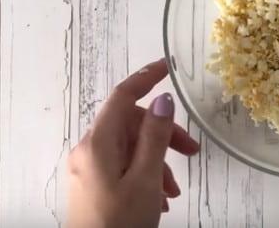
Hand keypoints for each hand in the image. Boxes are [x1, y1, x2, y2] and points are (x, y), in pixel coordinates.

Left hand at [67, 58, 199, 227]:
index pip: (122, 96)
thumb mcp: (145, 179)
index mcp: (97, 144)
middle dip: (163, 133)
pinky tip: (160, 197)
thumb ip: (154, 136)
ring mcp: (88, 170)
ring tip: (174, 188)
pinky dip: (145, 173)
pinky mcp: (92, 186)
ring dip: (157, 160)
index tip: (168, 67)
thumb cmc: (120, 224)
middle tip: (191, 151)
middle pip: (129, 124)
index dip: (146, 77)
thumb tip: (162, 100)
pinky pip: (122, 166)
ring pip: (129, 147)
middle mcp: (87, 151)